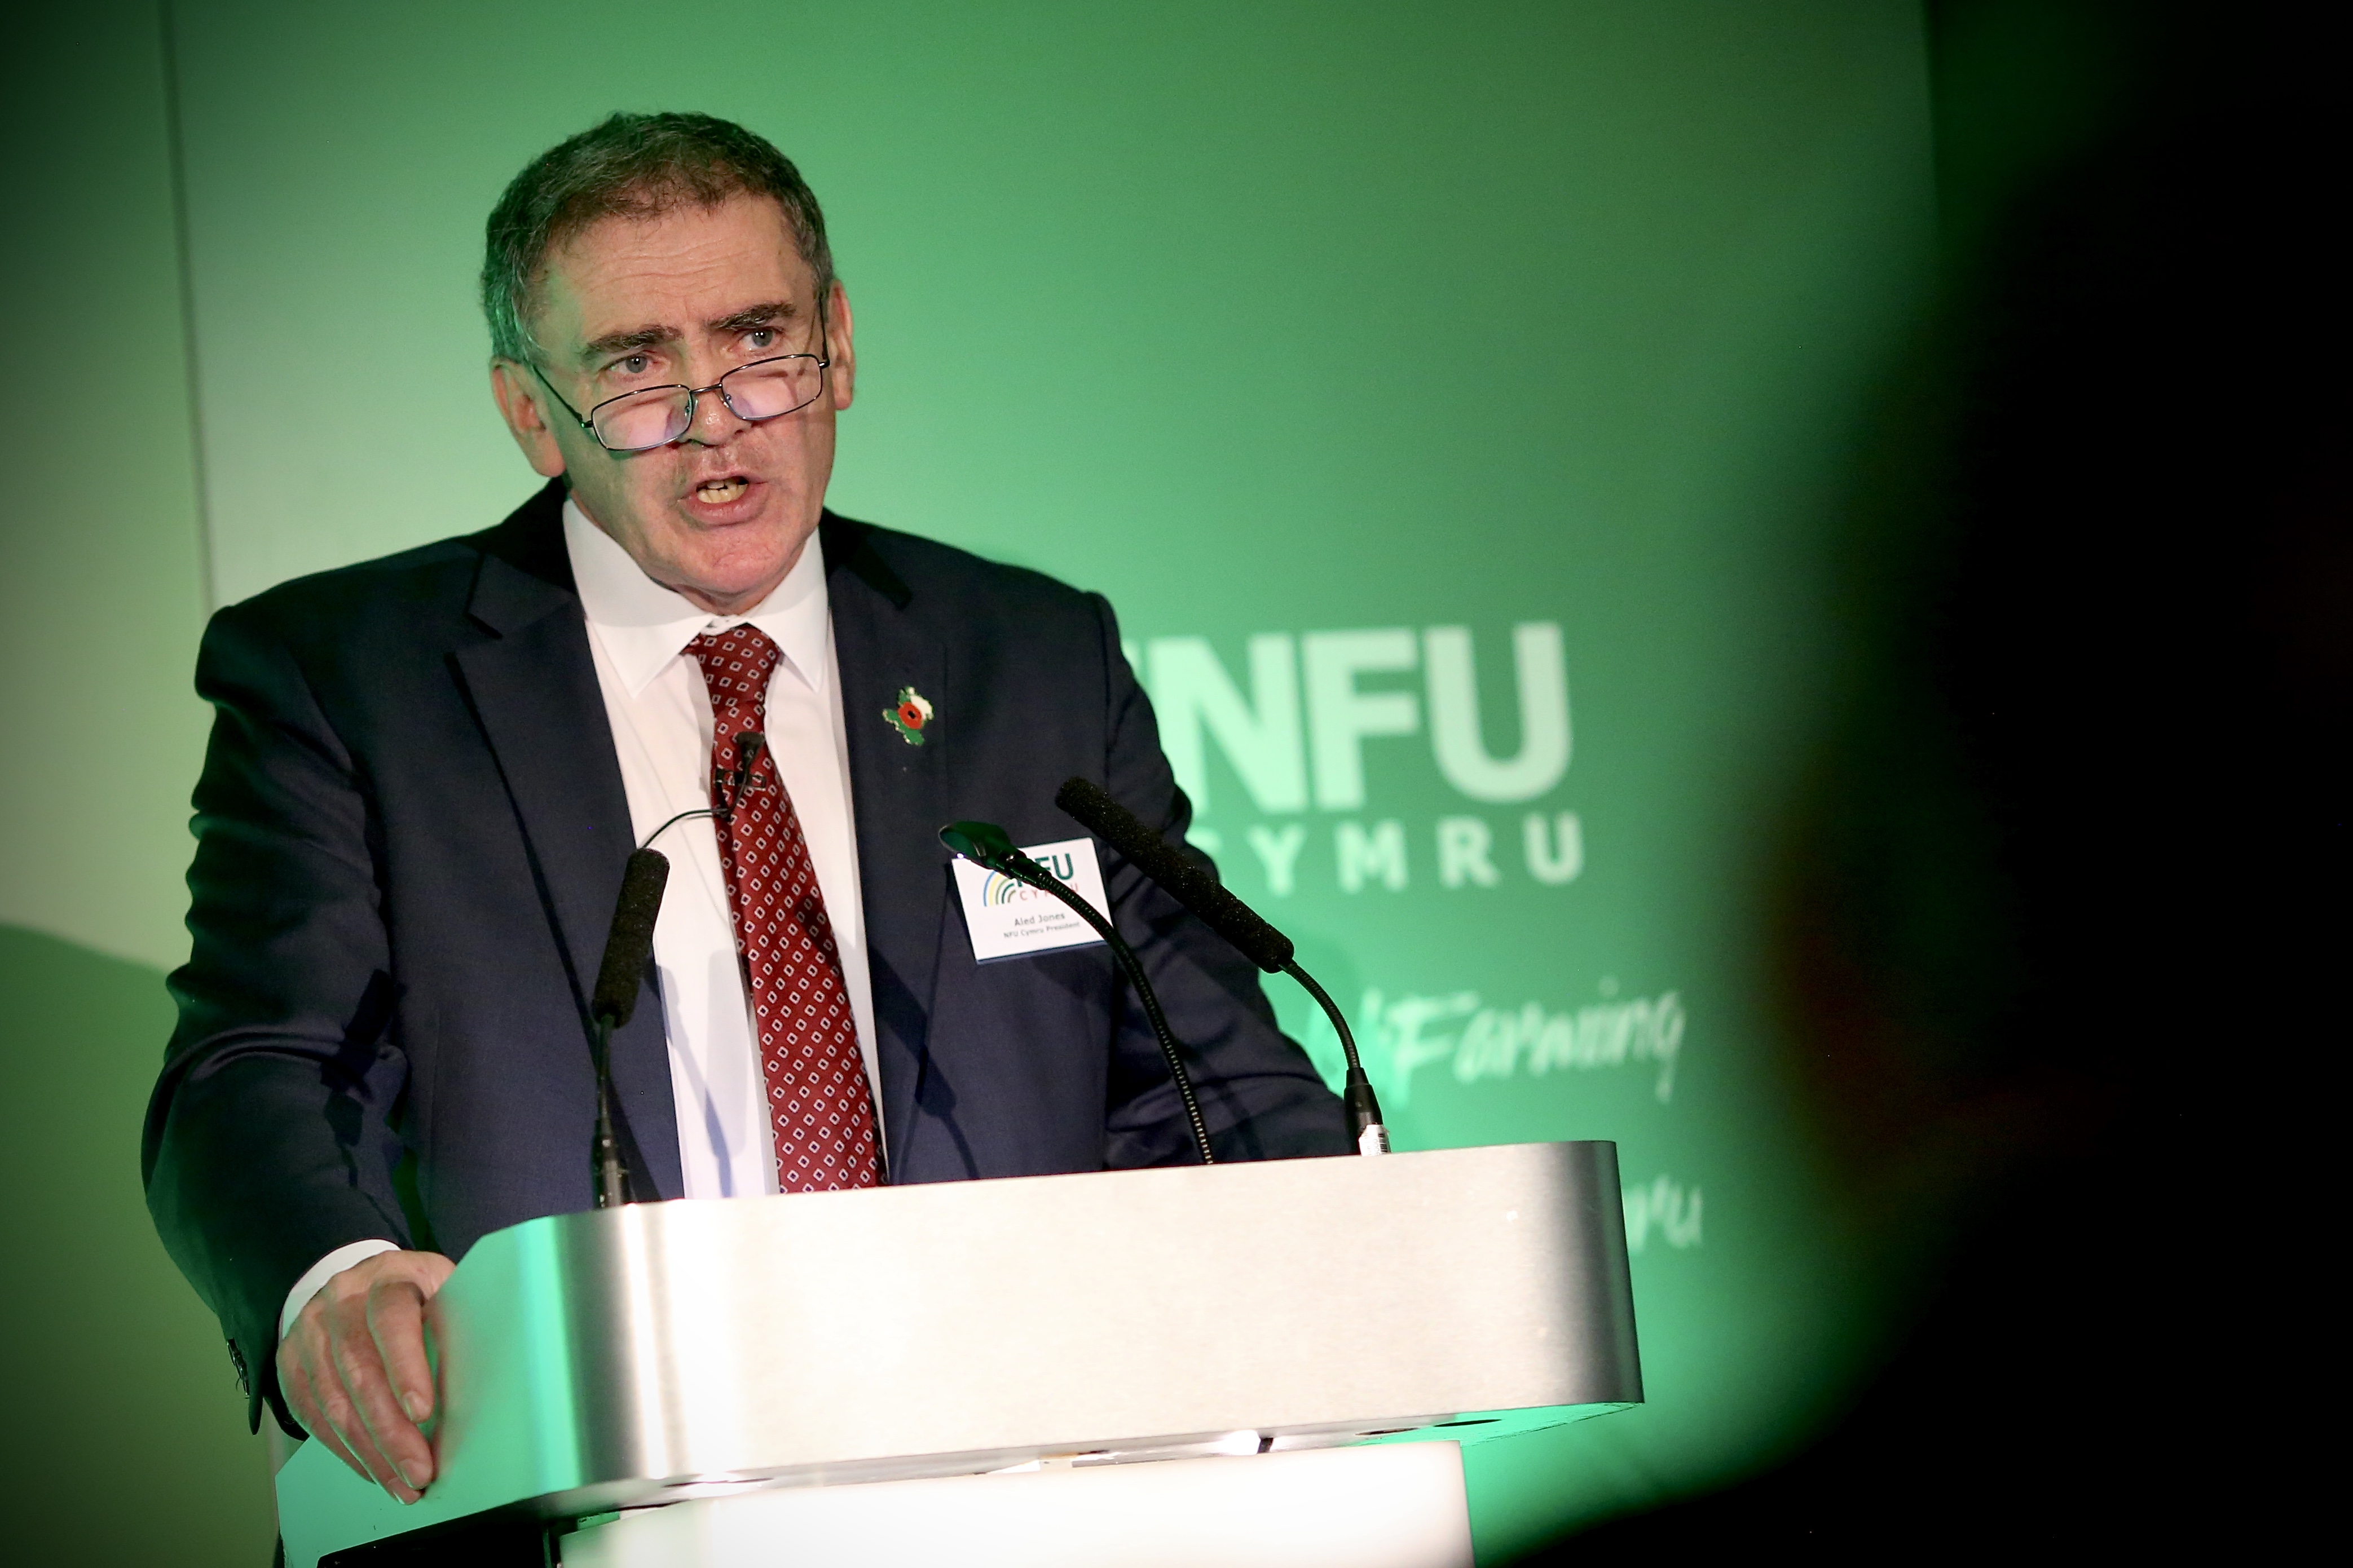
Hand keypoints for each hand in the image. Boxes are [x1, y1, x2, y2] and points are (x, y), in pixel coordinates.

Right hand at [277, 1249, 456, 1501]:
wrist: (361, 1283)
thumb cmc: (419, 1296)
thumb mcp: (445, 1292)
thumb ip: (459, 1325)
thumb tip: (496, 1376)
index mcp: (389, 1276)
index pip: (392, 1317)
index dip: (406, 1366)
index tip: (424, 1412)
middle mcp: (341, 1299)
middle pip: (360, 1370)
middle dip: (391, 1430)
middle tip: (419, 1471)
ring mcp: (309, 1331)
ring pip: (333, 1401)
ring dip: (370, 1452)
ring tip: (401, 1484)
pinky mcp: (291, 1363)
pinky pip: (313, 1415)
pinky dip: (345, 1449)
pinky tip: (373, 1470)